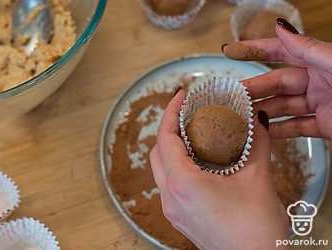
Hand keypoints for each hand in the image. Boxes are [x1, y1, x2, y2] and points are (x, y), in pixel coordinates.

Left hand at [149, 90, 289, 249]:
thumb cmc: (256, 231)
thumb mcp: (257, 179)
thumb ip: (255, 144)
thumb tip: (255, 121)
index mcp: (183, 184)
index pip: (165, 138)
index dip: (171, 112)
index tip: (181, 97)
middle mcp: (171, 198)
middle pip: (157, 152)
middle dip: (170, 129)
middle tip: (188, 114)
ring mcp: (173, 211)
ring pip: (161, 169)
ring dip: (172, 148)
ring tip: (193, 135)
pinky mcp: (181, 218)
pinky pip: (169, 185)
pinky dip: (177, 167)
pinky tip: (199, 162)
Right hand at [223, 19, 331, 138]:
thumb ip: (308, 48)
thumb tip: (280, 26)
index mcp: (320, 60)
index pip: (280, 51)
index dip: (255, 50)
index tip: (231, 51)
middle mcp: (317, 80)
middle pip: (276, 83)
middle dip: (253, 89)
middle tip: (231, 97)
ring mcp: (320, 103)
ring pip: (282, 107)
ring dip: (262, 113)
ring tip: (240, 118)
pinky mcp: (325, 125)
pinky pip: (296, 127)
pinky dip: (279, 131)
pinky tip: (261, 134)